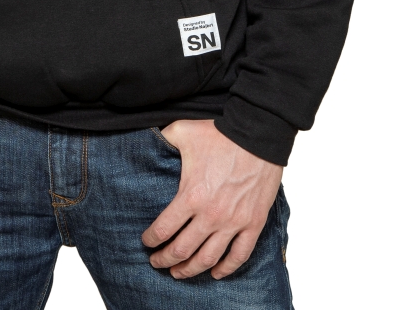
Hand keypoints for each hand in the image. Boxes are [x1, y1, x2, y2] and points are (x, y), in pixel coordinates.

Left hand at [141, 118, 283, 279]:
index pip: (163, 229)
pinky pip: (240, 255)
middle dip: (165, 260)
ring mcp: (234, 222)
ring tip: (178, 273)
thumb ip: (162, 138)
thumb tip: (147, 138)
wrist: (259, 134)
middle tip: (156, 262)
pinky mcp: (254, 223)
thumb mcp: (183, 131)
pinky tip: (216, 273)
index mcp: (191, 196)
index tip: (146, 242)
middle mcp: (211, 215)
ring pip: (208, 258)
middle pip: (182, 250)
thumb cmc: (221, 133)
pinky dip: (227, 268)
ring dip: (190, 270)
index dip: (151, 240)